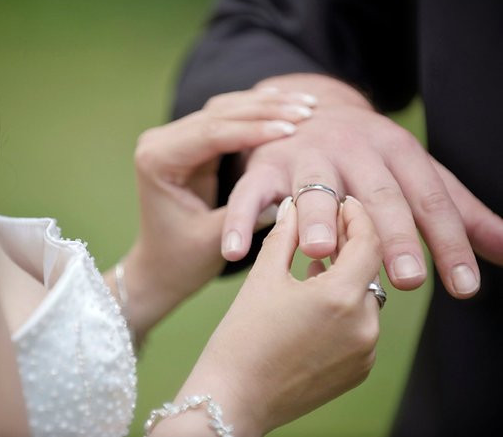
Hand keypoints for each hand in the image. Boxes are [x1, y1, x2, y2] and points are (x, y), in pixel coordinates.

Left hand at [119, 89, 313, 338]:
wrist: (159, 266)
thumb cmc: (182, 259)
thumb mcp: (212, 240)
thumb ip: (245, 217)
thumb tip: (290, 197)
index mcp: (158, 160)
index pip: (211, 134)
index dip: (254, 130)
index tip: (293, 129)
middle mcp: (160, 142)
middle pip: (218, 115)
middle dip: (264, 111)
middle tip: (308, 109)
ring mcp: (174, 138)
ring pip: (224, 110)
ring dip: (264, 107)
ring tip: (306, 104)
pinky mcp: (189, 141)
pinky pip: (226, 119)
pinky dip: (256, 114)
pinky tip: (285, 105)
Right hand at [152, 197, 381, 436]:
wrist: (234, 399)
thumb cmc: (242, 337)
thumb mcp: (262, 277)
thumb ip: (284, 235)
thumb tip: (293, 205)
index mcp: (341, 297)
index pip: (368, 241)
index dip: (358, 217)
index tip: (346, 204)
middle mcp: (364, 325)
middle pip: (369, 270)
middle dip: (350, 247)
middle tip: (325, 231)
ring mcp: (364, 352)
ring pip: (366, 299)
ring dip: (347, 279)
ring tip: (314, 266)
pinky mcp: (358, 371)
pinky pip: (361, 327)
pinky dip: (345, 309)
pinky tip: (315, 302)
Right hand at [221, 74, 502, 298]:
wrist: (310, 110)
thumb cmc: (370, 159)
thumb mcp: (417, 175)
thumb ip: (461, 213)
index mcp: (397, 149)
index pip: (429, 197)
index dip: (448, 241)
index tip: (464, 288)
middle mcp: (353, 148)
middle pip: (376, 192)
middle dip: (391, 234)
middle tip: (403, 278)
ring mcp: (305, 155)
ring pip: (313, 188)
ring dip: (315, 218)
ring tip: (319, 251)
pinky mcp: (265, 165)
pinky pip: (248, 193)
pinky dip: (239, 219)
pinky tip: (235, 251)